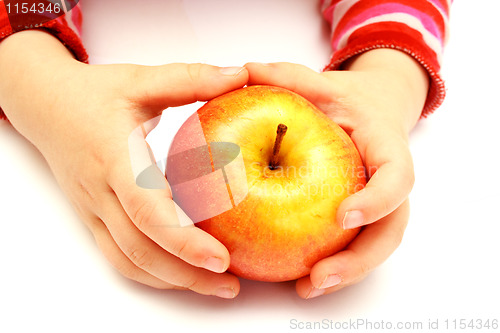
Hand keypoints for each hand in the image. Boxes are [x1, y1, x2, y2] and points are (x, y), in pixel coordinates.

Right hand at [0, 31, 247, 297]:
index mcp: (114, 157)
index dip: (183, 239)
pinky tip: (182, 274)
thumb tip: (239, 75)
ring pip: (129, 262)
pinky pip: (120, 257)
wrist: (45, 106)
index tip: (220, 258)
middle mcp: (100, 191)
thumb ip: (189, 79)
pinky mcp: (93, 218)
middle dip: (187, 275)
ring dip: (173, 281)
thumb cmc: (94, 95)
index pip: (146, 209)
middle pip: (140, 250)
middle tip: (231, 284)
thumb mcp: (141, 80)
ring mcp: (93, 210)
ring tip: (215, 287)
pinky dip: (153, 273)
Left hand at [245, 48, 428, 297]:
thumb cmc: (343, 101)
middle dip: (358, 260)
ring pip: (373, 246)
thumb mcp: (319, 83)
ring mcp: (377, 205)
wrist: (366, 112)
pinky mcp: (360, 218)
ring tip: (306, 287)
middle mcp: (388, 182)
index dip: (379, 199)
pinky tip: (299, 276)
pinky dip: (332, 264)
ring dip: (344, 273)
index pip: (397, 176)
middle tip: (318, 277)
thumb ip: (287, 77)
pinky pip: (352, 244)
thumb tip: (244, 70)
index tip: (345, 214)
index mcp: (386, 147)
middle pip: (389, 229)